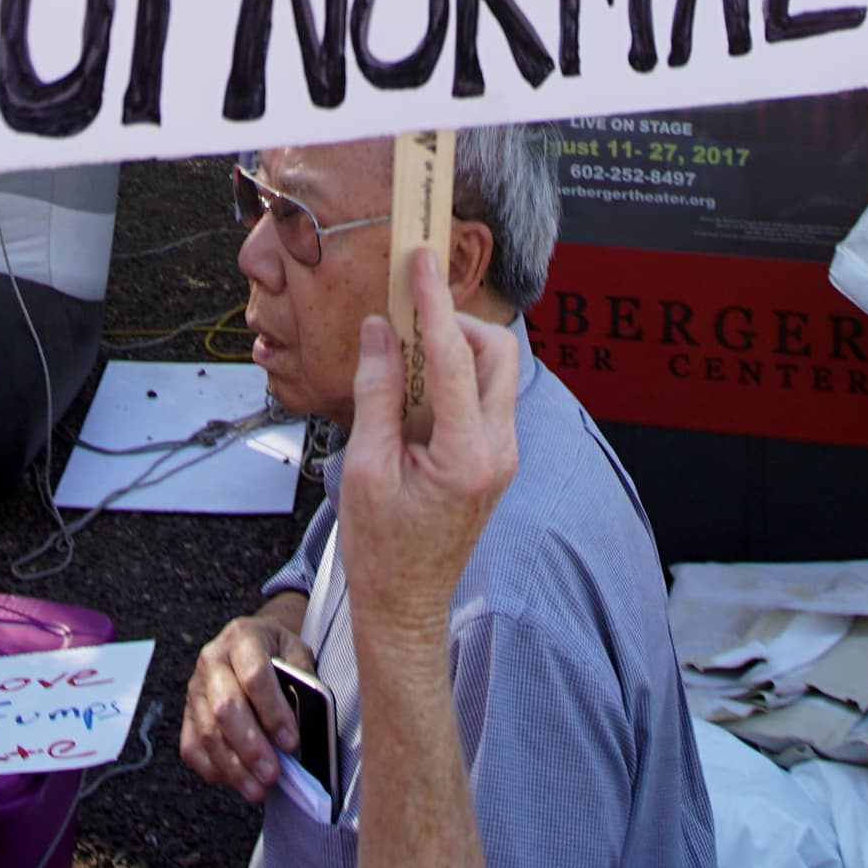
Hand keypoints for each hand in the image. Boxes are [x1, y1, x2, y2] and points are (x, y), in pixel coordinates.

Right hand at [180, 605, 314, 800]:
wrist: (250, 642)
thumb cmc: (278, 653)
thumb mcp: (297, 652)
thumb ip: (303, 680)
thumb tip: (305, 722)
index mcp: (242, 638)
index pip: (255, 676)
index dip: (273, 711)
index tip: (291, 741)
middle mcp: (211, 660)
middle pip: (225, 708)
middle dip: (250, 746)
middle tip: (272, 774)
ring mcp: (195, 689)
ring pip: (207, 733)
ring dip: (234, 767)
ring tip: (258, 790)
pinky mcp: (187, 714)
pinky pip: (192, 748)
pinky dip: (214, 769)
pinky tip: (237, 781)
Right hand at [341, 247, 522, 644]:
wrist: (406, 604)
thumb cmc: (381, 547)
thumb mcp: (364, 468)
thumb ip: (378, 393)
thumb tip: (382, 330)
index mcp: (466, 455)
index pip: (455, 358)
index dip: (435, 304)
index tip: (419, 263)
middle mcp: (498, 451)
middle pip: (496, 353)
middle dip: (456, 323)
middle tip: (410, 314)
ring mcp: (503, 456)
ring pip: (495, 373)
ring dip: (455, 349)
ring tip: (404, 356)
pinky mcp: (495, 459)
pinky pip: (483, 398)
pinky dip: (453, 377)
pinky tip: (414, 389)